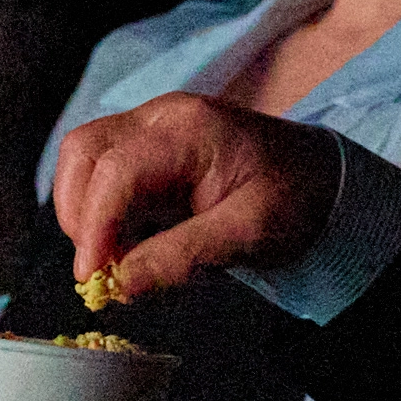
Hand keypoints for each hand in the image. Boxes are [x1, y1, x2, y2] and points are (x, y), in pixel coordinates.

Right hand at [50, 93, 345, 301]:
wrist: (321, 178)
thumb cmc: (294, 197)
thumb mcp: (249, 233)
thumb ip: (183, 256)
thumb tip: (120, 284)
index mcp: (190, 129)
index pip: (117, 170)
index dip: (95, 226)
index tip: (93, 277)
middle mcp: (163, 116)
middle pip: (85, 151)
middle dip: (79, 214)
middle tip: (102, 268)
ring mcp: (152, 126)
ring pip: (84, 157)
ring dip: (83, 210)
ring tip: (115, 257)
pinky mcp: (148, 146)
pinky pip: (102, 169)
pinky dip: (99, 208)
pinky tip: (127, 241)